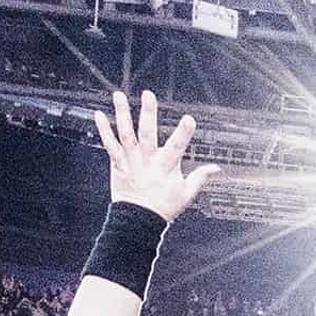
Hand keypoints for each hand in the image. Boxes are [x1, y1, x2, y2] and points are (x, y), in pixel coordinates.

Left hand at [94, 89, 214, 223]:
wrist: (137, 221)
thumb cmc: (163, 207)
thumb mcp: (186, 194)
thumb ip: (200, 177)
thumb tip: (216, 168)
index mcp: (166, 167)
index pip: (177, 147)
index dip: (183, 133)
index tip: (189, 118)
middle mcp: (147, 161)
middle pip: (148, 134)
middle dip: (149, 113)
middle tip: (149, 94)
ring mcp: (131, 161)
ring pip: (126, 134)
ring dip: (122, 114)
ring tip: (119, 95)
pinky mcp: (118, 164)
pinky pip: (109, 145)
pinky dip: (103, 130)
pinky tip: (99, 114)